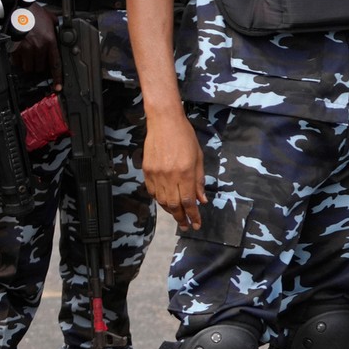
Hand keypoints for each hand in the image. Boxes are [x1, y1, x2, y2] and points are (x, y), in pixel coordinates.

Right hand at [9, 9, 58, 75]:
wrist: (17, 8)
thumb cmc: (34, 12)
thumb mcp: (51, 20)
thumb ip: (56, 30)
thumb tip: (61, 35)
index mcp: (50, 41)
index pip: (55, 64)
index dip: (57, 78)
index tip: (58, 87)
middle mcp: (39, 47)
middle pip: (41, 68)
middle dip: (40, 66)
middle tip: (39, 59)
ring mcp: (26, 49)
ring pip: (28, 67)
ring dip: (29, 65)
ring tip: (29, 56)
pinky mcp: (14, 48)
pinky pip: (16, 62)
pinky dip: (18, 61)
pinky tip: (20, 54)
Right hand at [143, 107, 205, 230]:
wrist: (164, 122)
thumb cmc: (185, 137)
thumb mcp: (199, 158)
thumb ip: (199, 180)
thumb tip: (201, 200)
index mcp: (185, 173)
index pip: (188, 201)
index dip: (193, 215)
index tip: (197, 224)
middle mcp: (170, 176)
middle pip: (174, 205)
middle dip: (181, 218)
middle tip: (186, 226)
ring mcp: (156, 174)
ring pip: (162, 200)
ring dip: (170, 211)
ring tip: (178, 216)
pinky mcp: (146, 171)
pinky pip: (152, 191)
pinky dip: (159, 199)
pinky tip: (166, 202)